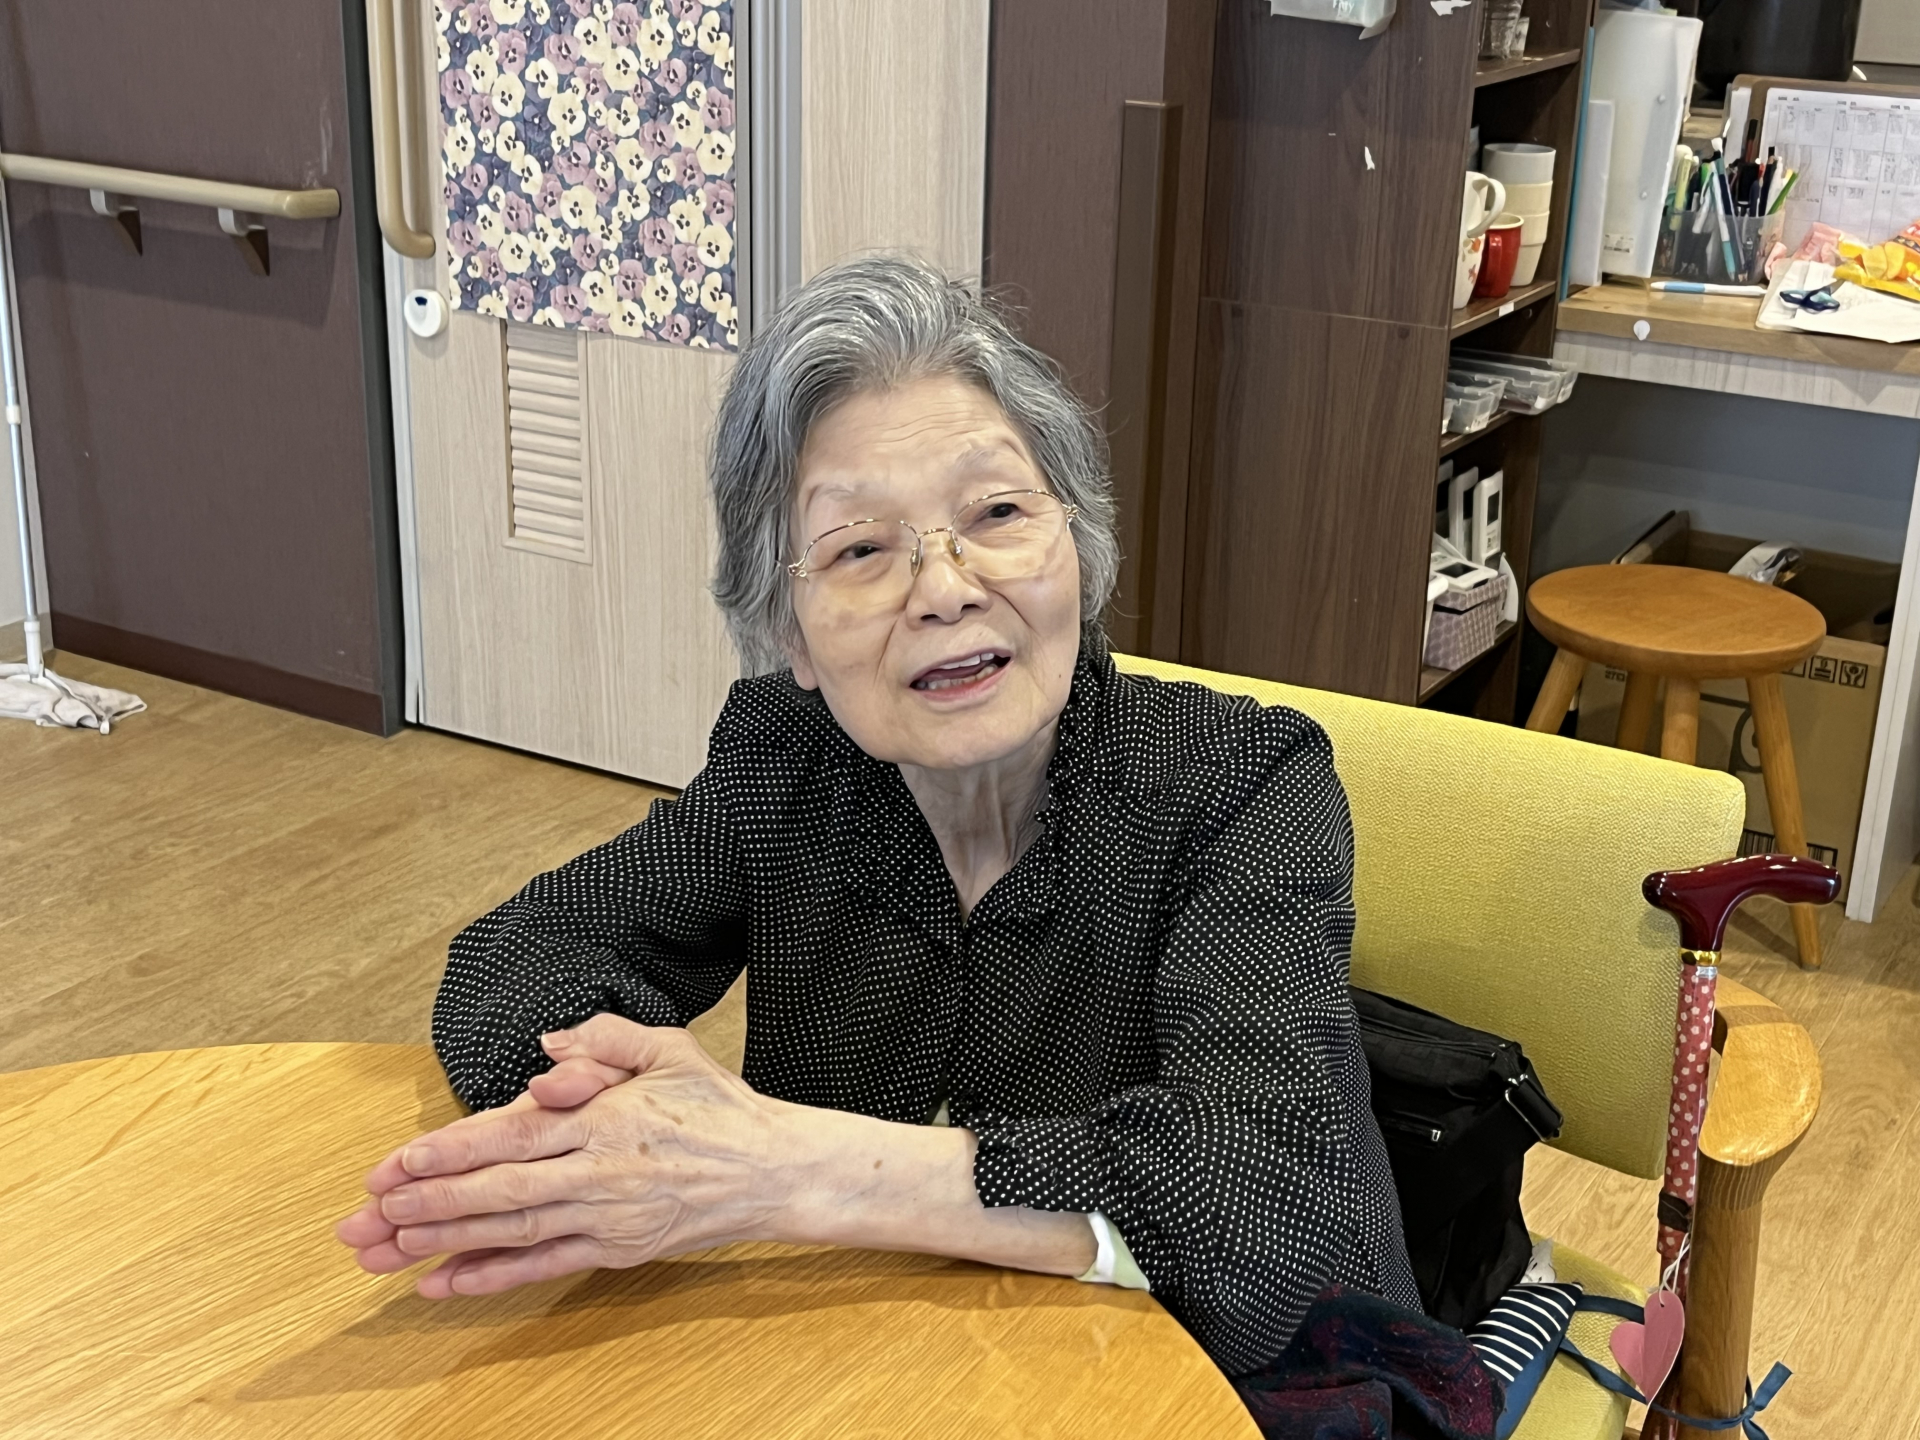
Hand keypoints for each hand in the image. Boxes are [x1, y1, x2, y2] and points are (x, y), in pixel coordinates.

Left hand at [335, 1017, 803, 1297]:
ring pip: (512, 1232)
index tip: (399, 1163)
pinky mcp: (615, 1250)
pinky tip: (442, 1285)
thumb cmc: (717, 1105)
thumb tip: (545, 1045)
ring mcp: (607, 1217)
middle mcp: (601, 1172)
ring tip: (384, 1250)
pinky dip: (490, 1278)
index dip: (452, 1151)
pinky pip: (543, 1267)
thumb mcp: (668, 1047)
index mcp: (607, 1118)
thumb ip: (604, 1038)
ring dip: (443, 1242)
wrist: (772, 1170)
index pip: (515, 1136)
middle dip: (426, 1204)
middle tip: (366, 1216)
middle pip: (499, 1191)